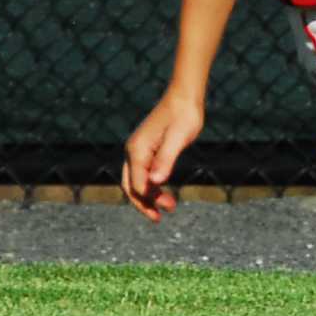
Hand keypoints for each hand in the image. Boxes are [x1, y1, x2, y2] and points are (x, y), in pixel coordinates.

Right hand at [121, 90, 203, 221]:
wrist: (184, 98)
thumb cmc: (183, 116)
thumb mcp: (178, 139)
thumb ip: (166, 160)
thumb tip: (156, 181)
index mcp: (138, 150)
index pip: (137, 184)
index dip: (149, 200)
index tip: (166, 208)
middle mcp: (133, 151)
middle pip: (131, 186)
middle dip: (143, 203)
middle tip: (159, 218)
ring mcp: (139, 150)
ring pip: (136, 181)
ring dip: (149, 196)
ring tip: (169, 206)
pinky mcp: (147, 150)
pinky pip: (144, 173)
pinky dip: (152, 186)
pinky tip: (165, 192)